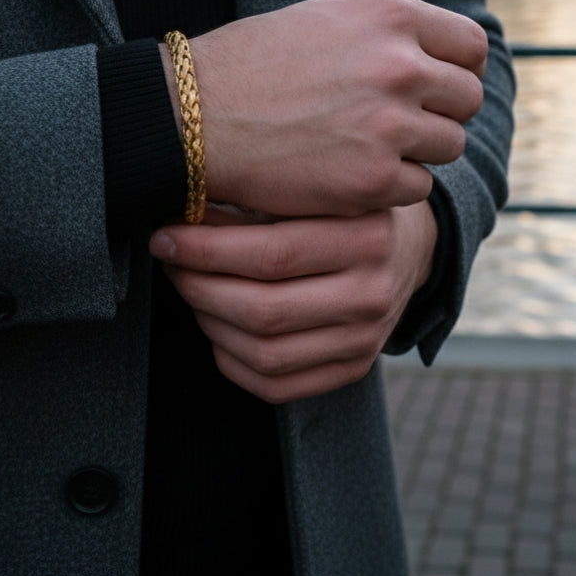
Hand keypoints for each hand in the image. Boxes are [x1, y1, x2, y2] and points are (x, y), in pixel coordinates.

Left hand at [149, 201, 437, 402]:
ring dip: (209, 322)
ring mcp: (367, 338)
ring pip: (264, 353)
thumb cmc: (346, 208)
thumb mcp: (318, 189)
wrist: (409, 247)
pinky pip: (277, 386)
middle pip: (263, 309)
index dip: (207, 250)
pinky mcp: (355, 368)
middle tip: (171, 261)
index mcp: (367, 236)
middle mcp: (373, 292)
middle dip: (199, 286)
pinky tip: (216, 326)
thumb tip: (186, 206)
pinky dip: (232, 360)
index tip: (166, 236)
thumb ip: (262, 198)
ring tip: (191, 288)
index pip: (272, 254)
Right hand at [181, 0, 486, 217]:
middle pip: (467, 99)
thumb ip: (388, 32)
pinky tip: (351, 174)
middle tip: (403, 123)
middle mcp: (398, 66)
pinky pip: (416, 188)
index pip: (471, 47)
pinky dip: (391, 186)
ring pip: (449, 146)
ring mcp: (389, 124)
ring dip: (419, 151)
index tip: (440, 86)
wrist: (193, 115)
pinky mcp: (372, 179)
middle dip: (442, 113)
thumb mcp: (326, 18)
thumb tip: (437, 52)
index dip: (459, 69)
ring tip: (370, 146)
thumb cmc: (252, 64)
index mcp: (389, 17)